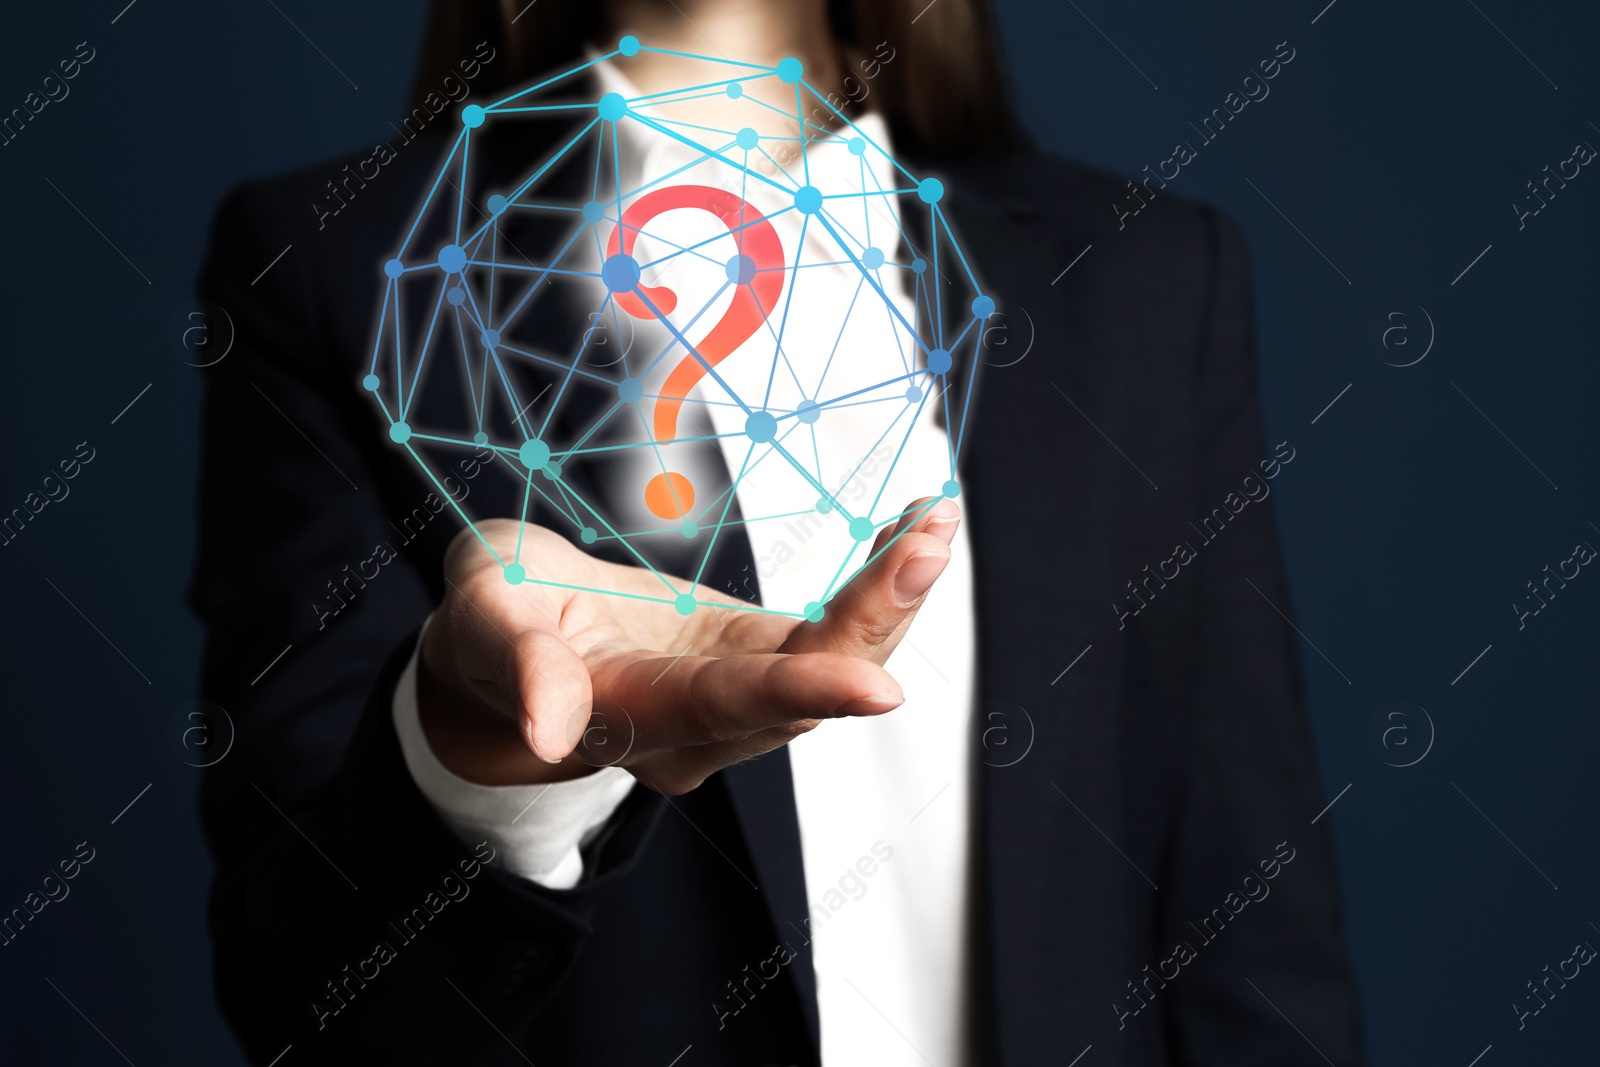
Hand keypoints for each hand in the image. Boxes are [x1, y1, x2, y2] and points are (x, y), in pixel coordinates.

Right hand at [416, 498, 958, 794]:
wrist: (510, 646)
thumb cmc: (489, 625)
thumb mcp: (482, 624)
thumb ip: (520, 667)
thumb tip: (548, 733)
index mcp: (630, 717)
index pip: (725, 707)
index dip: (800, 693)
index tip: (877, 686)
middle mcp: (698, 726)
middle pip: (803, 688)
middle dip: (874, 619)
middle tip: (930, 539)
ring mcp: (734, 698)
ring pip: (831, 665)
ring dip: (890, 599)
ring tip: (935, 519)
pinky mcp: (754, 660)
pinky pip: (829, 637)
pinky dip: (875, 588)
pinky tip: (912, 529)